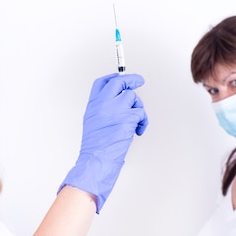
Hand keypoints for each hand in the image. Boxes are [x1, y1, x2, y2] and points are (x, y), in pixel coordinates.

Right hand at [59, 73, 147, 212]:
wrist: (96, 159)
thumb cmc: (95, 146)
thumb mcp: (93, 121)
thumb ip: (103, 108)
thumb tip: (118, 101)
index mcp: (93, 104)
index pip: (103, 82)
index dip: (114, 76)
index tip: (121, 76)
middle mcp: (103, 103)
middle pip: (120, 82)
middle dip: (132, 79)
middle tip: (139, 81)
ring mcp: (115, 110)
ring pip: (133, 98)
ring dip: (138, 109)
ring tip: (136, 121)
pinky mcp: (127, 118)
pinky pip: (140, 113)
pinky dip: (142, 122)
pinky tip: (138, 130)